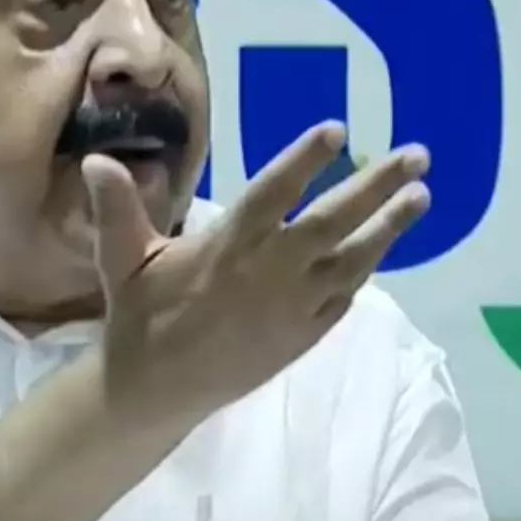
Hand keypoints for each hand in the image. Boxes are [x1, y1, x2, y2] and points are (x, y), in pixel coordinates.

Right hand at [82, 120, 429, 424]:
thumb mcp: (121, 260)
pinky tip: (383, 250)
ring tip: (422, 196)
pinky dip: (365, 272)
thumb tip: (98, 158)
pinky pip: (344, 298)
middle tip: (417, 156)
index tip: (338, 130)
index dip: (305, 159)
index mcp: (229, 245)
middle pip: (333, 220)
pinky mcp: (303, 335)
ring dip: (390, 227)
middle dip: (377, 185)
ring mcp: (294, 306)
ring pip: (353, 259)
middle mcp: (270, 271)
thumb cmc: (139, 316)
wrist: (158, 390)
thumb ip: (117, 208)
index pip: (275, 191)